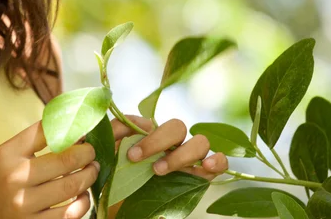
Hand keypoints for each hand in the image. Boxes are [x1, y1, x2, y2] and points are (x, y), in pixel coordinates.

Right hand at [0, 121, 98, 218]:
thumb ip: (35, 139)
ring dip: (90, 176)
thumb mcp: (7, 155)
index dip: (74, 128)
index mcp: (9, 154)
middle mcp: (16, 178)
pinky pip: (69, 214)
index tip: (86, 129)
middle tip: (92, 152)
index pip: (48, 131)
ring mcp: (25, 205)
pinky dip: (83, 203)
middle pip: (67, 160)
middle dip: (88, 153)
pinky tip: (83, 196)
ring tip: (93, 170)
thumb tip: (73, 124)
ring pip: (72, 187)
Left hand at [112, 115, 227, 179]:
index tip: (131, 155)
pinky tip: (207, 166)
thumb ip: (116, 133)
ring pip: (199, 142)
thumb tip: (134, 123)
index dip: (143, 134)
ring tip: (160, 171)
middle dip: (158, 141)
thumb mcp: (110, 156)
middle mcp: (172, 145)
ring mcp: (189, 159)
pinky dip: (218, 160)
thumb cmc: (118, 181)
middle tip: (137, 160)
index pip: (152, 122)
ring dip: (181, 154)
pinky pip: (220, 162)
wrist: (124, 208)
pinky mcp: (202, 176)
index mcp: (149, 136)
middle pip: (177, 127)